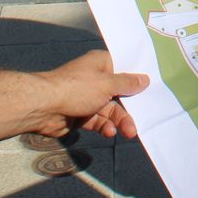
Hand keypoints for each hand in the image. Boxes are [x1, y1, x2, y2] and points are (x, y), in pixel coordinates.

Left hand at [30, 50, 149, 139]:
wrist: (44, 107)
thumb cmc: (78, 88)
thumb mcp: (107, 84)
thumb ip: (127, 83)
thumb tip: (145, 78)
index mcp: (101, 64)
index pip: (123, 68)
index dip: (136, 78)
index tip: (153, 87)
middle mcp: (95, 79)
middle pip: (119, 93)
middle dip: (130, 108)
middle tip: (142, 120)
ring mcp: (87, 98)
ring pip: (110, 110)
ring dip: (119, 121)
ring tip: (129, 132)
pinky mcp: (81, 115)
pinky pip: (98, 121)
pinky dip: (105, 127)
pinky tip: (109, 132)